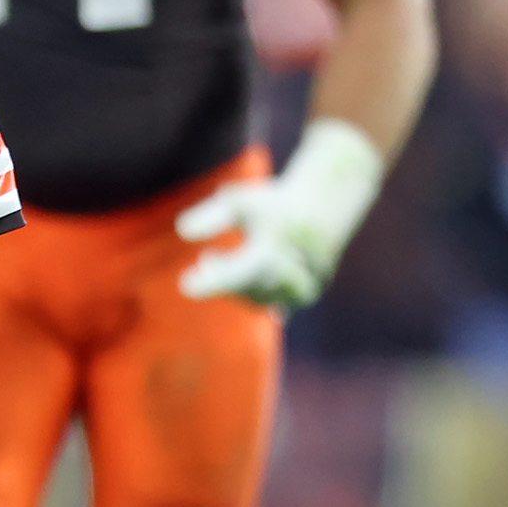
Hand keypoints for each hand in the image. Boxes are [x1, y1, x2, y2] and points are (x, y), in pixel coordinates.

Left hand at [174, 119, 384, 307]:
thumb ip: (212, 215)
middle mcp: (290, 276)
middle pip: (243, 289)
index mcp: (272, 251)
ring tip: (221, 261)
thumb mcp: (239, 202)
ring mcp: (302, 289)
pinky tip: (245, 281)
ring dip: (237, 284)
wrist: (325, 208)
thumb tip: (182, 230)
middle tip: (207, 259)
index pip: (236, 277)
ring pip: (256, 299)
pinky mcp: (307, 296)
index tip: (185, 285)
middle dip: (221, 277)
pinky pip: (273, 304)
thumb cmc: (275, 204)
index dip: (210, 284)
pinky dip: (253, 291)